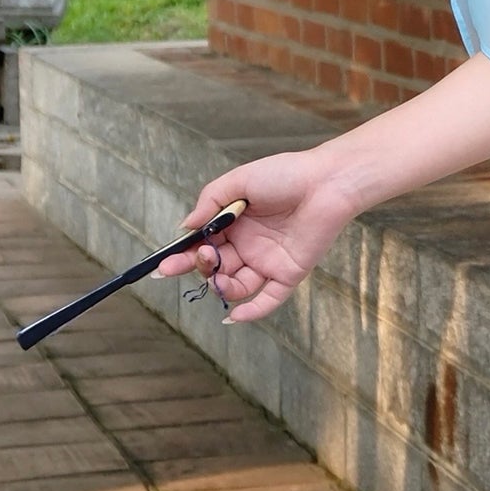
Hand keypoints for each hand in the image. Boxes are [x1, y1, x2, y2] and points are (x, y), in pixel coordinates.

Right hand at [155, 146, 358, 323]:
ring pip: (236, 285)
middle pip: (215, 267)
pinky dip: (251, 311)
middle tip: (197, 261)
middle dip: (200, 267)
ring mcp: (267, 261)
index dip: (183, 256)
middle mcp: (248, 245)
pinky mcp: (288, 273)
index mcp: (233, 223)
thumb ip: (210, 202)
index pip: (202, 245)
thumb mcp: (239, 181)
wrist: (327, 181)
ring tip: (218, 274)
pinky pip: (268, 299)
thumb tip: (185, 227)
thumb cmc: (284, 174)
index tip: (163, 264)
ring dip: (221, 286)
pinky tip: (234, 316)